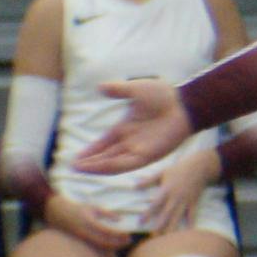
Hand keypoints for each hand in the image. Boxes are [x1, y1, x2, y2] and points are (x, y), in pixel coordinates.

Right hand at [45, 194, 132, 249]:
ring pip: (98, 246)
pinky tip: (111, 246)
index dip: (118, 235)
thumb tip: (120, 219)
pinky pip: (92, 246)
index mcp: (88, 221)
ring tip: (122, 244)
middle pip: (103, 242)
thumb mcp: (93, 207)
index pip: (106, 231)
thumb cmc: (77, 208)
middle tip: (128, 242)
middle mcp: (84, 232)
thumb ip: (107, 214)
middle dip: (117, 243)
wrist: (55, 213)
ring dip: (112, 247)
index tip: (128, 235)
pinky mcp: (77, 242)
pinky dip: (103, 247)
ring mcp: (80, 238)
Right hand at [74, 78, 192, 174]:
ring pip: (113, 163)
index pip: (104, 143)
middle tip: (72, 167)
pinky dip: (110, 166)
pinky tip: (97, 167)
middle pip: (106, 156)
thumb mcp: (136, 90)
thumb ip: (118, 90)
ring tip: (79, 169)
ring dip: (96, 167)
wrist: (184, 103)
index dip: (91, 151)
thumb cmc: (164, 95)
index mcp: (126, 128)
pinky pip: (126, 164)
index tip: (76, 158)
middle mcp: (131, 141)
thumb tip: (100, 87)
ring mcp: (139, 149)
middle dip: (90, 162)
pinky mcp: (148, 155)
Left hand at [138, 149, 218, 233]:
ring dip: (172, 227)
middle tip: (153, 237)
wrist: (200, 166)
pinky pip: (192, 214)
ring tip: (166, 238)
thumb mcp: (162, 172)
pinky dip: (190, 223)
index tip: (140, 222)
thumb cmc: (179, 168)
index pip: (155, 204)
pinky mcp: (194, 202)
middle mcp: (176, 197)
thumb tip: (134, 186)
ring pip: (178, 216)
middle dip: (160, 226)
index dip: (148, 213)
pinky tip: (188, 232)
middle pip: (166, 214)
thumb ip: (148, 180)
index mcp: (167, 189)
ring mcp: (186, 200)